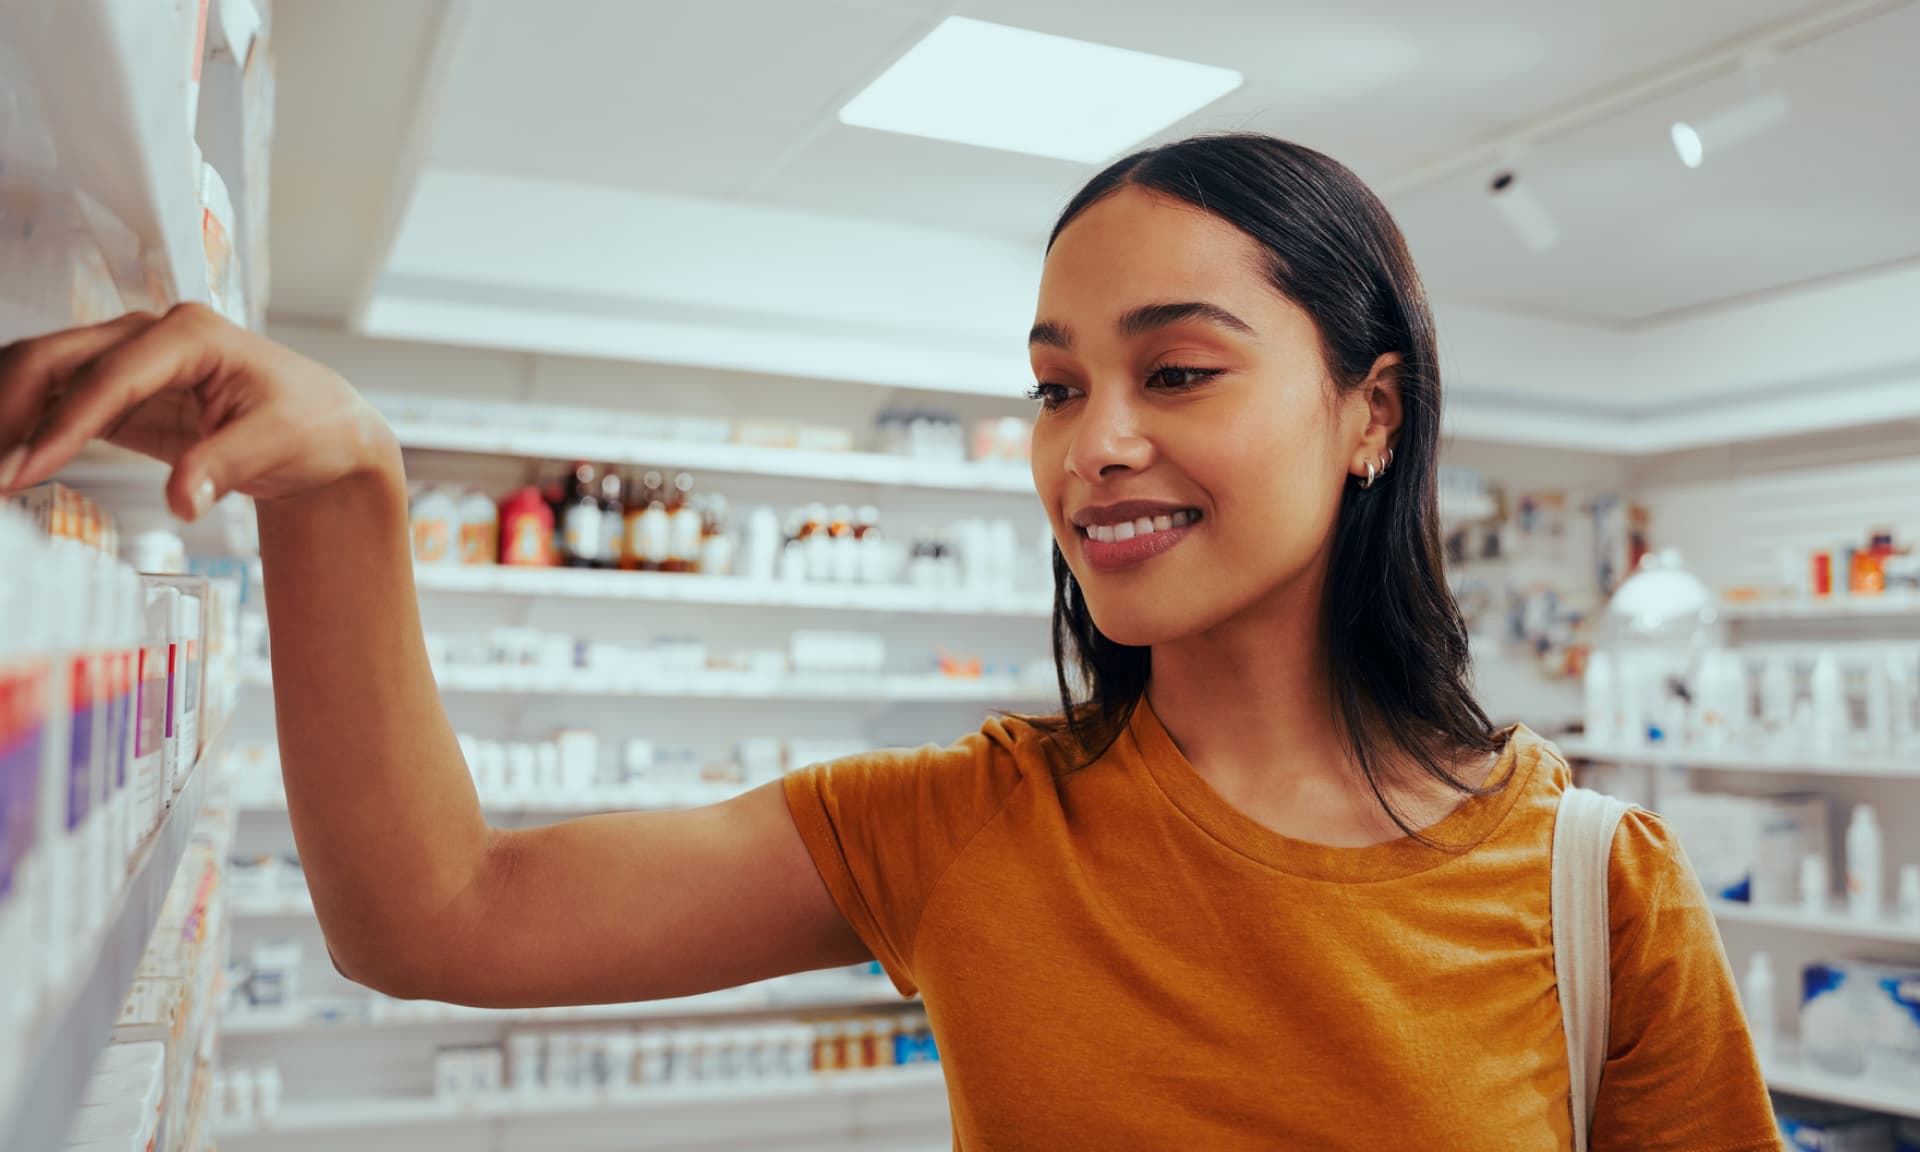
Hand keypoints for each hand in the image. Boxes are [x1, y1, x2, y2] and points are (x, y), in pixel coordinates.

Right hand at [0, 304, 396, 519]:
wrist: (328, 433)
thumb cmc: (314, 423)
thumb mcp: (281, 442)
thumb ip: (226, 466)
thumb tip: (182, 498)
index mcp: (191, 334)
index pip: (109, 377)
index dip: (62, 425)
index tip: (26, 468)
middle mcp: (152, 336)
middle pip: (55, 359)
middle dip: (9, 410)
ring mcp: (132, 361)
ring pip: (46, 376)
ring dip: (8, 416)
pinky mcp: (123, 396)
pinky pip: (59, 403)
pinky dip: (28, 430)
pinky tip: (12, 463)